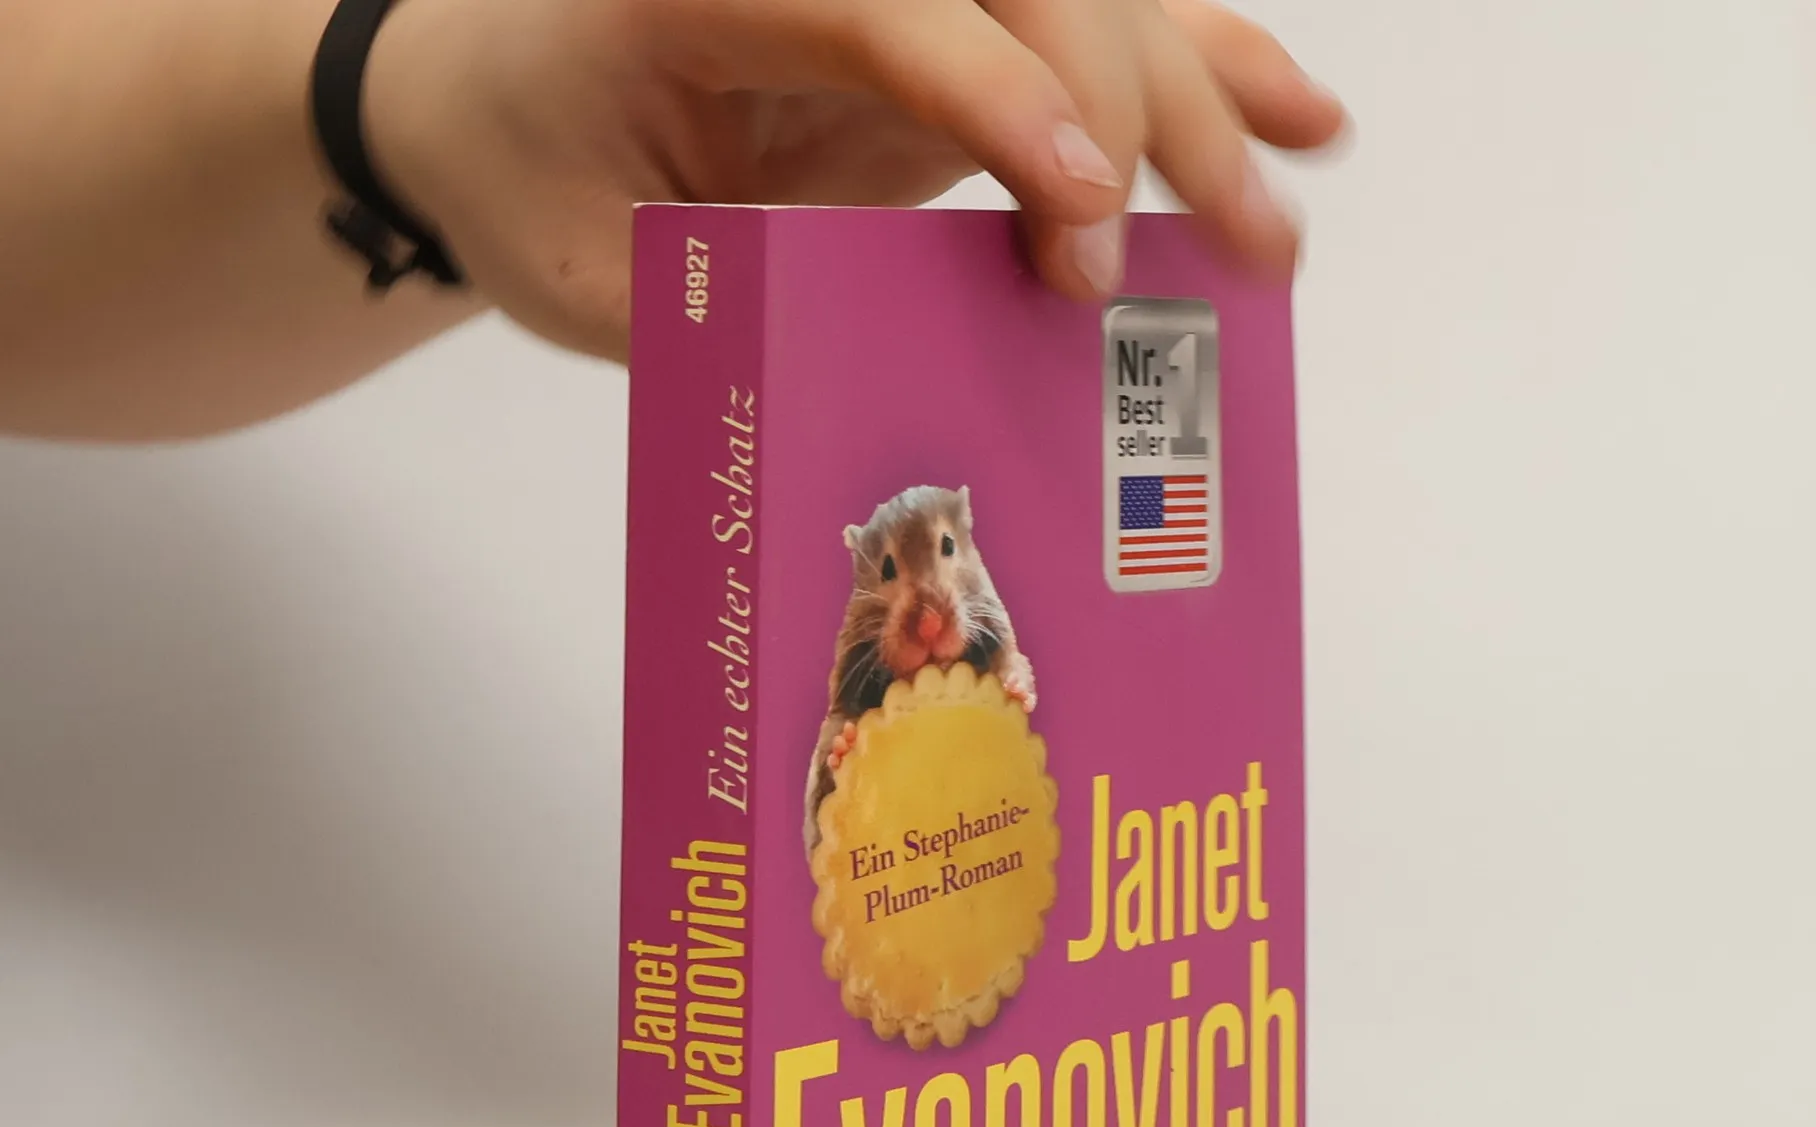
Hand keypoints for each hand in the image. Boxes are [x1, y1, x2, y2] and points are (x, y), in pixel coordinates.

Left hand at [368, 0, 1345, 362]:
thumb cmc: (521, 170)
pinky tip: (1302, 116)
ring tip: (1271, 231)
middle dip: (1124, 107)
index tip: (1083, 207)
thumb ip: (718, 307)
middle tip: (1156, 269)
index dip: (1001, 94)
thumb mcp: (580, 270)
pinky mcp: (947, 32)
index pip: (883, 8)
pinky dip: (1205, 63)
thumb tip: (893, 373)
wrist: (485, 90)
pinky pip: (1088, 28)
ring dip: (1201, 104)